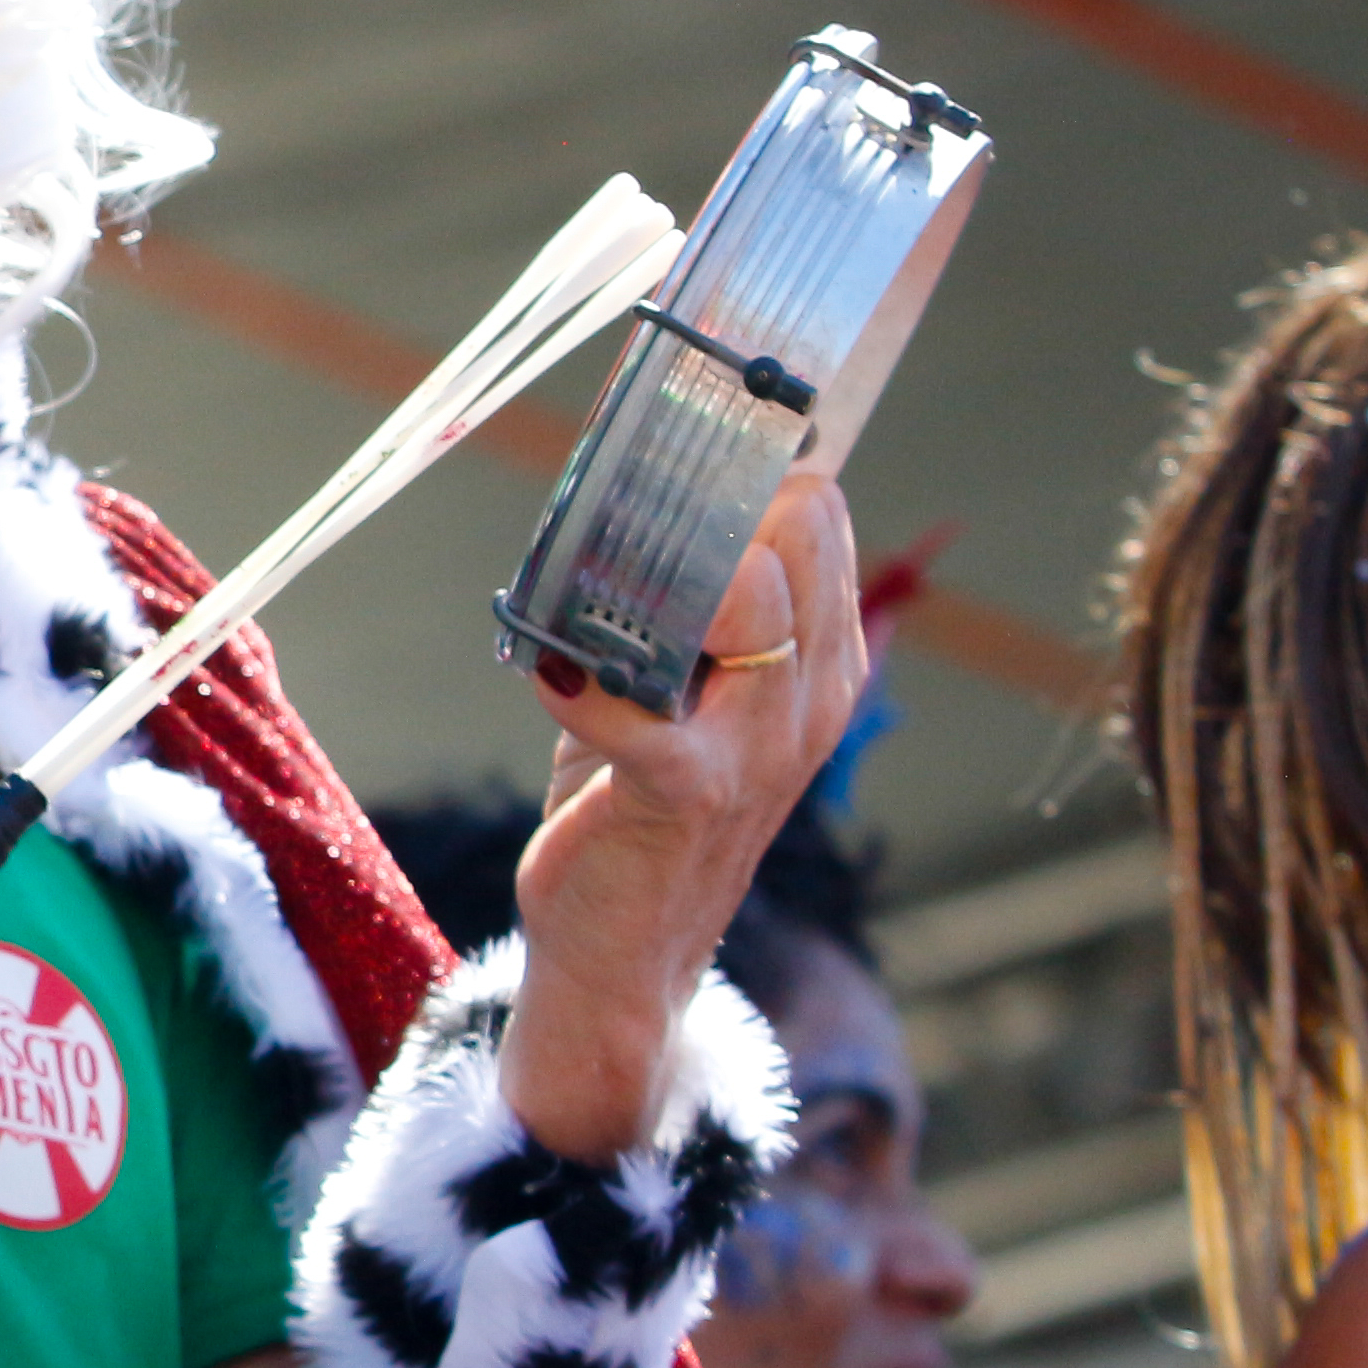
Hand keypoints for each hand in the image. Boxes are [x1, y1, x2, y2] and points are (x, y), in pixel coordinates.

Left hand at [503, 471, 869, 1156]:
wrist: (625, 948)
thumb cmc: (640, 801)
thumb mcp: (684, 696)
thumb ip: (684, 611)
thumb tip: (633, 489)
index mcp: (819, 666)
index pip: (819, 520)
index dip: (752, 461)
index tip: (684, 420)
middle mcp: (806, 699)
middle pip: (794, 539)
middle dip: (709, 494)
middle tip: (629, 477)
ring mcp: (756, 747)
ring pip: (743, 600)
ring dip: (659, 569)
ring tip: (595, 569)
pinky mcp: (682, 790)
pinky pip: (630, 708)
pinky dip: (575, 681)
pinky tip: (548, 672)